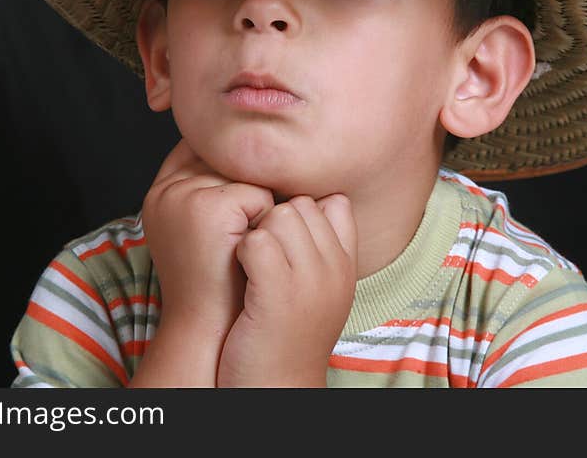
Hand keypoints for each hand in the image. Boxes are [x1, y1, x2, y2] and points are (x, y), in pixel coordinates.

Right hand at [129, 139, 273, 386]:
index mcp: (158, 193)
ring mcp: (185, 197)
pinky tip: (248, 251)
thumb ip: (209, 190)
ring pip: (246, 176)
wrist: (209, 328)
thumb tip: (250, 157)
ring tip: (241, 244)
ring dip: (258, 207)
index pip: (200, 152)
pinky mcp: (210, 208)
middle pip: (227, 160)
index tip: (240, 205)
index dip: (228, 171)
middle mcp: (166, 190)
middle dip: (245, 188)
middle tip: (239, 234)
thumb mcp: (201, 230)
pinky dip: (266, 222)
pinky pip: (261, 196)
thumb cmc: (215, 280)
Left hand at [217, 194, 357, 386]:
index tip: (283, 238)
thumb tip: (325, 198)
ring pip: (279, 216)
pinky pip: (256, 241)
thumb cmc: (286, 335)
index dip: (301, 210)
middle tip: (261, 255)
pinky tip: (240, 274)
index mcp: (346, 266)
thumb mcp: (321, 290)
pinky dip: (240, 251)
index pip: (334, 203)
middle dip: (273, 219)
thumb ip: (326, 248)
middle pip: (301, 205)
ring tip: (251, 266)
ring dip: (256, 234)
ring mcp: (309, 281)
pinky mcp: (276, 293)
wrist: (275, 388)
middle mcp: (334, 270)